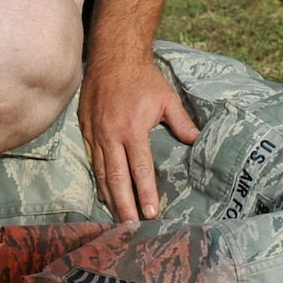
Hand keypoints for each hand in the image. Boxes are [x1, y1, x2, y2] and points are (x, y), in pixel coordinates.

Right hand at [79, 51, 198, 222]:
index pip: (140, 168)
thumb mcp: (167, 98)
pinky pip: (91, 159)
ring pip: (101, 172)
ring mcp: (95, 132)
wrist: (113, 55)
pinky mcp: (85, 127)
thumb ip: (181, 123)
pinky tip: (103, 193)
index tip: (151, 213)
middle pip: (117, 178)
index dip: (146, 192)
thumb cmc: (143, 77)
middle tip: (131, 228)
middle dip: (124, 205)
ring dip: (110, 197)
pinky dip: (98, 178)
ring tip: (117, 218)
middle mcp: (111, 134)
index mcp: (132, 128)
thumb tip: (197, 141)